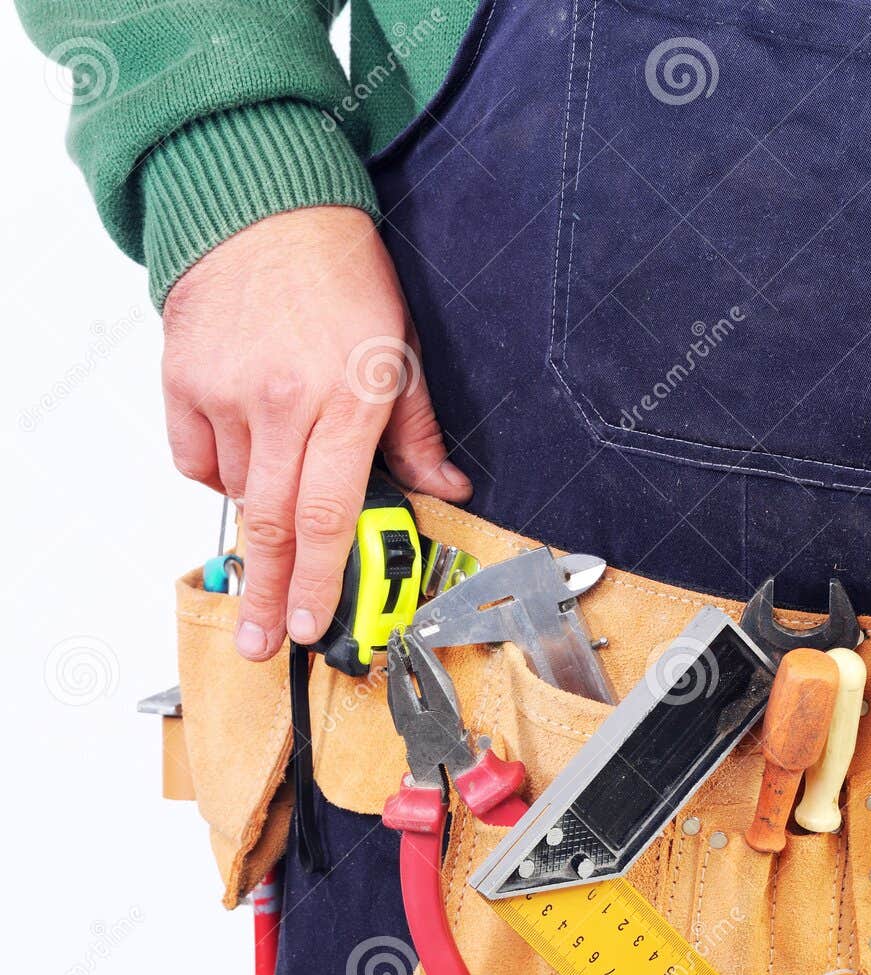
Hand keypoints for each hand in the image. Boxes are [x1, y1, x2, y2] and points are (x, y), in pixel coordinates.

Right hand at [162, 206, 471, 659]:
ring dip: (256, 505)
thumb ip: (417, 430)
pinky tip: (243, 443)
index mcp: (347, 398)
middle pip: (272, 526)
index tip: (307, 624)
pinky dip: (218, 470)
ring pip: (236, 492)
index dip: (317, 581)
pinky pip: (196, 460)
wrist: (262, 199)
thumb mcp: (400, 348)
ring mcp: (228, 392)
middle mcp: (284, 401)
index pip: (329, 514)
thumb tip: (446, 488)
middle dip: (267, 595)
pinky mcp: (185, 380)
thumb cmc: (337, 270)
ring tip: (275, 467)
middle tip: (260, 640)